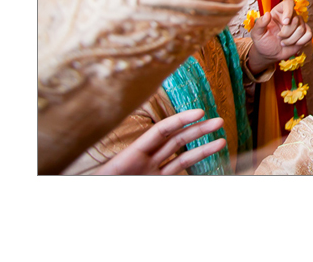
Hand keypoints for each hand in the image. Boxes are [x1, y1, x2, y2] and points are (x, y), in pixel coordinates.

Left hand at [93, 109, 225, 174]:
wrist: (90, 200)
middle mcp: (145, 160)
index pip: (162, 131)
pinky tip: (207, 161)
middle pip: (176, 140)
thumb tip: (158, 152)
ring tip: (222, 141)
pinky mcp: (156, 182)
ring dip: (202, 148)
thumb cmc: (101, 183)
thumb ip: (129, 166)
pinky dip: (192, 167)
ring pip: (181, 157)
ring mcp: (151, 172)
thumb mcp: (110, 176)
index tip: (200, 112)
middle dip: (198, 130)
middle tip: (219, 121)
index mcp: (133, 153)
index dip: (181, 120)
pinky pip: (177, 172)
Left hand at [248, 0, 312, 73]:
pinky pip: (309, 35)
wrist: (269, 54)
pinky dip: (302, 41)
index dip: (289, 11)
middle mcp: (290, 16)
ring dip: (291, 39)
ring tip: (283, 43)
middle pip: (296, 19)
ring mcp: (298, 25)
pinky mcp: (304, 34)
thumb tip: (267, 14)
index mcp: (278, 12)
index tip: (285, 22)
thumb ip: (260, 24)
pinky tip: (295, 44)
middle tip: (279, 37)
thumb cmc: (263, 42)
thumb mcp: (256, 34)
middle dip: (287, 32)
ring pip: (302, 29)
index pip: (289, 3)